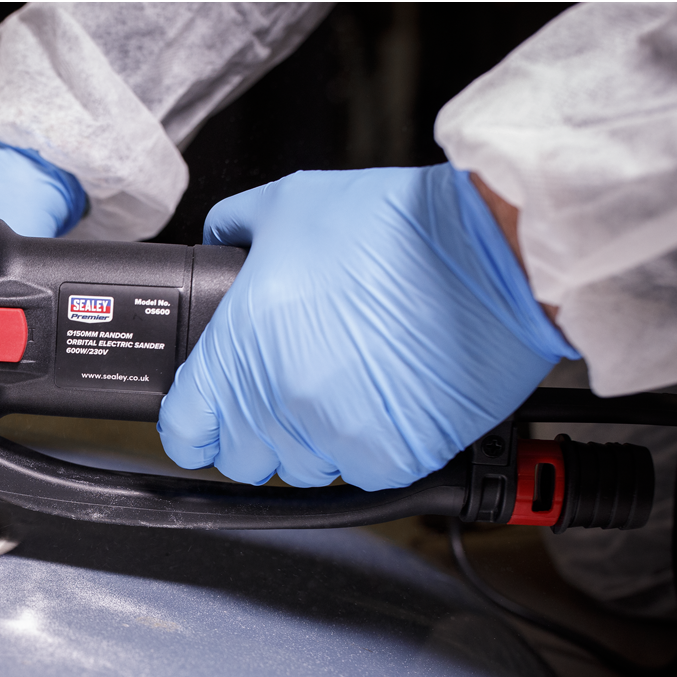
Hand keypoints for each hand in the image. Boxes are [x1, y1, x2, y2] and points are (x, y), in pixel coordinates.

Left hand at [157, 164, 576, 489]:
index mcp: (242, 347)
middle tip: (278, 393)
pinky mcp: (393, 458)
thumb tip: (217, 242)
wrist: (491, 256)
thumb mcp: (288, 203)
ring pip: (299, 469)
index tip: (197, 424)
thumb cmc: (395, 227)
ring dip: (307, 439)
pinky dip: (362, 446)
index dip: (187, 427)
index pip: (185, 428)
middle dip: (250, 431)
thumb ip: (234, 229)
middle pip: (240, 457)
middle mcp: (281, 401)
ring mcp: (337, 435)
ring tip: (339, 386)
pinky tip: (380, 399)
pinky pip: (357, 472)